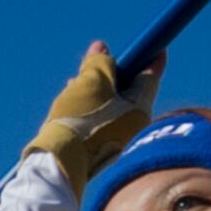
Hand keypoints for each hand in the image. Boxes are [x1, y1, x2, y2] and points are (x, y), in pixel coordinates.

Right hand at [25, 41, 162, 190]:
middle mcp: (134, 125)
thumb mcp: (90, 83)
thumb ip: (100, 62)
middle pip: (130, 89)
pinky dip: (90, 105)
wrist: (59, 167)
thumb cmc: (80, 121)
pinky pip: (101, 118)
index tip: (152, 43)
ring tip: (76, 80)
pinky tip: (72, 100)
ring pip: (112, 104)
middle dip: (115, 71)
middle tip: (100, 58)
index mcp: (140, 109)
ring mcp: (118, 138)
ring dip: (97, 88)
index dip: (150, 55)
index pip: (150, 75)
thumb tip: (102, 49)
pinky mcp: (101, 147)